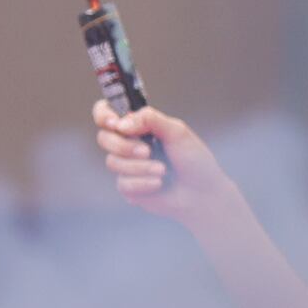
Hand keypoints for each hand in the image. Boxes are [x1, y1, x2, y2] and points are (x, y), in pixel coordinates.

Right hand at [95, 102, 241, 224]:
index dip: (103, 116)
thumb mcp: (177, 132)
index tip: (114, 124)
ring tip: (163, 170)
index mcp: (138, 126)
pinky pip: (123, 183)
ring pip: (113, 162)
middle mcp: (128, 144)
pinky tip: (160, 184)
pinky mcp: (128, 187)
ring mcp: (127, 166)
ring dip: (140, 167)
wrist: (203, 193)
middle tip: (147, 151)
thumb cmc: (194, 160)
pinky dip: (143, 183)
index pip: (107, 113)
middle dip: (124, 146)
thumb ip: (151, 119)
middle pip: (104, 138)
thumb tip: (121, 124)